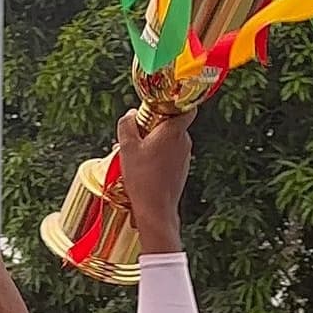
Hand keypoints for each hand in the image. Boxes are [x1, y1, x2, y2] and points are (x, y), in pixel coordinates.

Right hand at [116, 107, 196, 251]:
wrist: (156, 209)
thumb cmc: (142, 178)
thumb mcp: (126, 147)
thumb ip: (127, 124)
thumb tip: (130, 114)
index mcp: (174, 131)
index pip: (185, 107)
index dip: (171, 103)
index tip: (154, 107)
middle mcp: (184, 142)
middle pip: (171, 124)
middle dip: (153, 126)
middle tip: (135, 134)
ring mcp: (185, 157)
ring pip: (169, 140)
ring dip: (154, 142)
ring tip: (135, 154)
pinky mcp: (182, 169)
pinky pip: (170, 154)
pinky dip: (158, 155)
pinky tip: (143, 167)